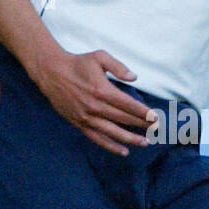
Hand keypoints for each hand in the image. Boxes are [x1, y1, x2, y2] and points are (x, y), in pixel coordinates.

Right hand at [35, 48, 156, 156]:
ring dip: (131, 139)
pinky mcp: (80, 124)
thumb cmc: (77, 63)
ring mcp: (87, 118)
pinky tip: (123, 151)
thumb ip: (118, 67)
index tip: (156, 118)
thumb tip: (134, 78)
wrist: (51, 72)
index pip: (129, 105)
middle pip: (124, 119)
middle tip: (156, 129)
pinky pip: (98, 139)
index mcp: (103, 91)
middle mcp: (96, 107)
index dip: (144, 113)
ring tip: (145, 142)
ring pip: (113, 132)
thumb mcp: (99, 57)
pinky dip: (111, 146)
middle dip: (142, 125)